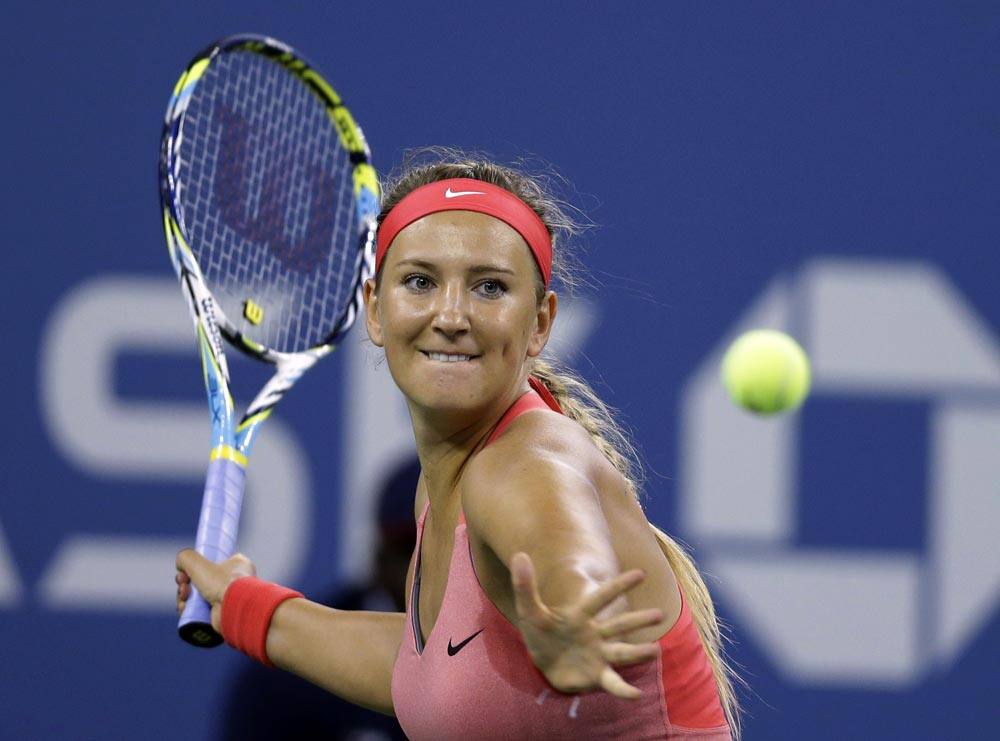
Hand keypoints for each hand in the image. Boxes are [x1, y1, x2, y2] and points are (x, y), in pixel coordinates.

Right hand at [175, 549, 255, 632]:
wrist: (234, 610)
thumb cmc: (222, 583)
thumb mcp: (198, 563)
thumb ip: (185, 557)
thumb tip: (180, 564)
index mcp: (237, 564)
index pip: (213, 562)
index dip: (195, 567)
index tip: (184, 571)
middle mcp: (235, 581)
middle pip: (202, 580)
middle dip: (186, 583)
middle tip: (183, 584)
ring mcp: (228, 598)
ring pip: (199, 595)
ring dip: (185, 596)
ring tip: (183, 598)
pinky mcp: (221, 613)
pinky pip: (202, 609)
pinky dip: (190, 608)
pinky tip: (184, 608)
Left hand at [510, 552, 662, 699]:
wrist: (543, 662)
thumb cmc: (541, 632)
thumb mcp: (528, 610)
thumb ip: (525, 585)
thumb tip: (519, 555)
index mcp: (581, 615)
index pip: (601, 598)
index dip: (619, 586)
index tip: (641, 573)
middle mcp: (595, 634)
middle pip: (619, 625)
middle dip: (638, 620)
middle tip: (660, 614)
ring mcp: (598, 654)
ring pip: (622, 652)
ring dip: (638, 652)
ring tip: (657, 651)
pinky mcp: (596, 675)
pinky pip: (612, 682)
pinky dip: (623, 689)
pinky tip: (636, 694)